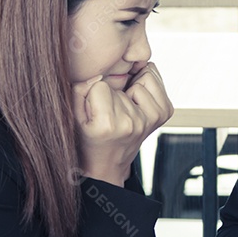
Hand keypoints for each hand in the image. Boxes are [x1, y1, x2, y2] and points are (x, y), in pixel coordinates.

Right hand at [72, 63, 173, 185]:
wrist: (109, 161)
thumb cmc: (90, 137)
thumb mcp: (74, 117)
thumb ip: (78, 92)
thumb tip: (97, 75)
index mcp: (107, 125)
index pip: (100, 86)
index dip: (95, 94)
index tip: (96, 110)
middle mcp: (132, 123)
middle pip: (120, 84)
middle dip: (113, 92)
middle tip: (110, 111)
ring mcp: (150, 119)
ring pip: (139, 80)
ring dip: (130, 89)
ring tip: (123, 107)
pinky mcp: (163, 114)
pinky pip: (155, 82)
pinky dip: (146, 86)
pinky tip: (137, 100)